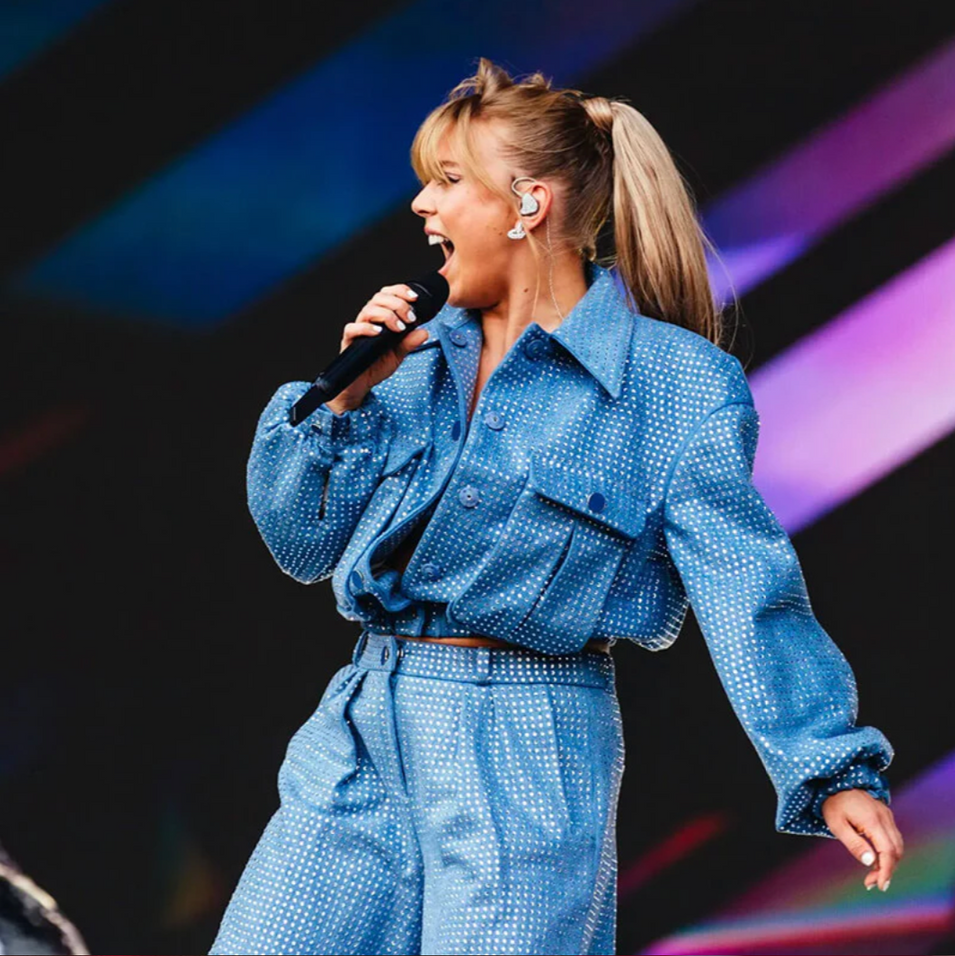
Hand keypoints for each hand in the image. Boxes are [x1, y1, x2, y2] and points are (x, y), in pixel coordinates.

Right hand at [326, 284, 429, 413]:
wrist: (363, 383)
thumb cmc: (378, 365)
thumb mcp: (400, 353)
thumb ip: (411, 342)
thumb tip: (424, 332)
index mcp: (380, 317)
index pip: (388, 294)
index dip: (400, 291)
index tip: (414, 298)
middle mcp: (368, 319)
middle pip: (379, 298)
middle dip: (398, 304)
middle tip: (410, 318)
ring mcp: (358, 329)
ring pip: (368, 310)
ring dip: (387, 315)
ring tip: (399, 328)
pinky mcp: (349, 341)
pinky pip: (353, 328)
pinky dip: (366, 328)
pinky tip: (379, 332)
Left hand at [821, 789, 903, 891]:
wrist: (837, 781)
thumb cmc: (834, 803)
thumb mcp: (836, 824)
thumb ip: (854, 843)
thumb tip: (870, 862)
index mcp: (873, 821)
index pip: (888, 851)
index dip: (886, 871)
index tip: (880, 885)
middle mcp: (884, 818)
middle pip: (896, 851)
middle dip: (887, 870)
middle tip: (871, 882)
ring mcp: (887, 815)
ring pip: (897, 845)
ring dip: (889, 862)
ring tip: (873, 874)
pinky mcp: (885, 815)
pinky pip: (893, 837)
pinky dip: (889, 851)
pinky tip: (876, 858)